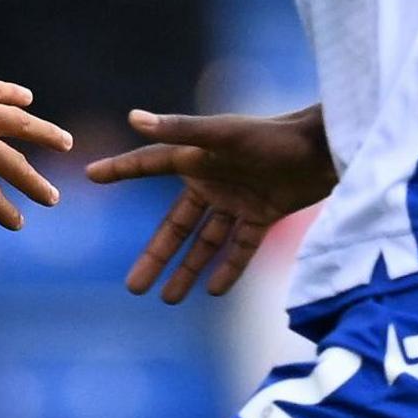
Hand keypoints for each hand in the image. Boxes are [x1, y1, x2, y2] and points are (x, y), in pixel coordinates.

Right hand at [85, 106, 335, 303]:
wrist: (327, 148)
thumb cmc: (273, 136)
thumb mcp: (224, 134)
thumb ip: (181, 130)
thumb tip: (134, 117)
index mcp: (196, 158)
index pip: (149, 165)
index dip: (121, 170)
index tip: (91, 175)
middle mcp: (211, 180)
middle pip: (174, 226)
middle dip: (155, 257)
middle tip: (132, 288)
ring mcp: (237, 200)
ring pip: (205, 243)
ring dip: (188, 270)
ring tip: (166, 299)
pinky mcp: (264, 214)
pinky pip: (240, 247)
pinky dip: (228, 268)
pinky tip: (212, 291)